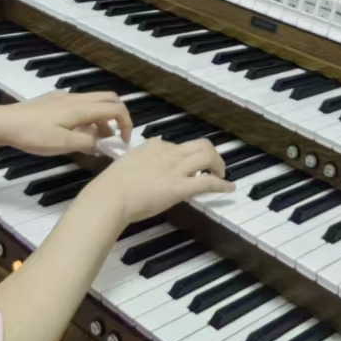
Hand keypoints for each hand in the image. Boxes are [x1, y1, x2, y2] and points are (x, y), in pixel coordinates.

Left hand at [0, 91, 133, 155]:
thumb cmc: (33, 135)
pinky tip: (75, 133)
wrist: (4, 123)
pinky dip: (87, 117)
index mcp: (82, 108)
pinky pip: (80, 105)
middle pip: (109, 100)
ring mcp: (64, 98)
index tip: (123, 142)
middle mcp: (76, 99)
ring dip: (102, 120)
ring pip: (94, 103)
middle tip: (115, 138)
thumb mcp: (63, 144)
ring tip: (95, 141)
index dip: (127, 124)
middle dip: (118, 117)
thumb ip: (87, 143)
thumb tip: (104, 143)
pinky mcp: (54, 101)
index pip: (116, 108)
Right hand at [81, 138, 231, 225]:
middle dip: (211, 154)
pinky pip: (208, 182)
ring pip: (208, 156)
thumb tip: (136, 166)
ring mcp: (176, 169)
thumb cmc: (112, 185)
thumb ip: (134, 162)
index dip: (183, 154)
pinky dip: (222, 184)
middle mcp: (168, 153)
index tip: (183, 164)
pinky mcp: (181, 187)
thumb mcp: (124, 164)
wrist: (112, 196)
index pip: (174, 145)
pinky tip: (229, 188)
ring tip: (221, 175)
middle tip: (212, 166)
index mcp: (152, 147)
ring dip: (218, 164)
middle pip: (200, 145)